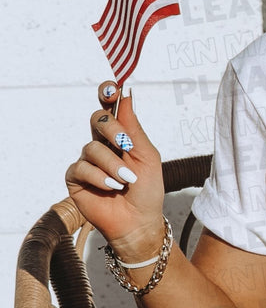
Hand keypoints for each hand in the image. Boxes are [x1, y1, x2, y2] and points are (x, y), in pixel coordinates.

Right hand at [65, 82, 164, 257]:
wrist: (139, 220)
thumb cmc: (147, 189)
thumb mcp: (147, 156)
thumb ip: (134, 128)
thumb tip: (128, 95)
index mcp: (121, 136)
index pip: (110, 108)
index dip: (108, 94)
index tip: (114, 87)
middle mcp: (101, 144)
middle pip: (97, 119)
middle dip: (111, 128)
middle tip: (125, 144)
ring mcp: (87, 160)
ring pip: (92, 148)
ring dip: (114, 166)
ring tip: (127, 181)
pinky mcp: (76, 178)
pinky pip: (81, 168)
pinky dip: (100, 178)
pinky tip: (112, 188)